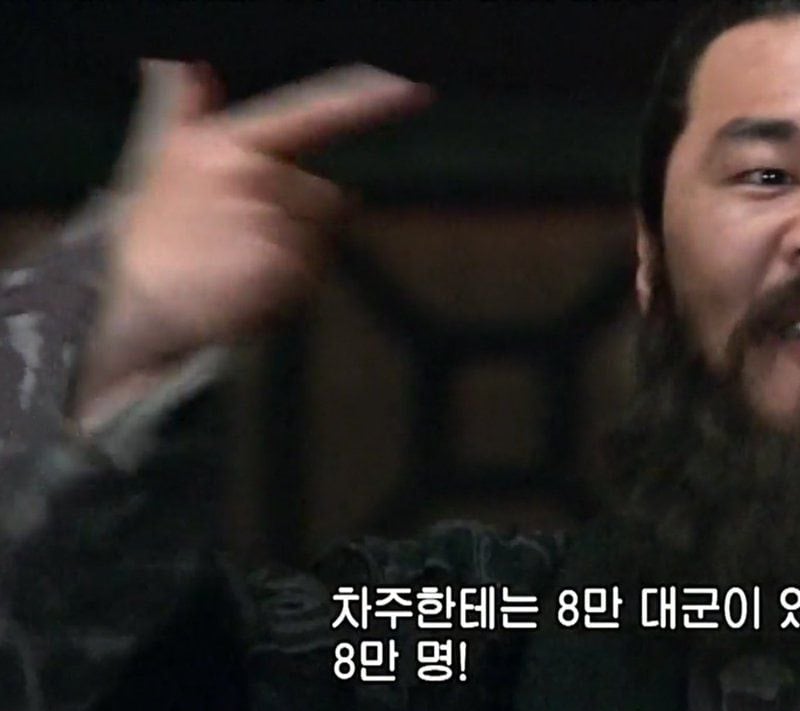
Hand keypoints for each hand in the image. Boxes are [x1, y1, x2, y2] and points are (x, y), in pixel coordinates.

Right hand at [74, 60, 432, 428]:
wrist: (121, 299)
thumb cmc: (155, 231)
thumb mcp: (169, 158)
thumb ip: (188, 106)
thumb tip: (190, 62)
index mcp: (230, 142)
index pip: (313, 115)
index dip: (368, 102)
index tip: (417, 90)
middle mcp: (249, 173)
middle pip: (325, 201)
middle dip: (297, 228)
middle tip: (242, 247)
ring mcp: (261, 220)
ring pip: (319, 245)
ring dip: (292, 264)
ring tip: (238, 269)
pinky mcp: (272, 266)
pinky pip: (308, 280)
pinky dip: (286, 294)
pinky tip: (245, 293)